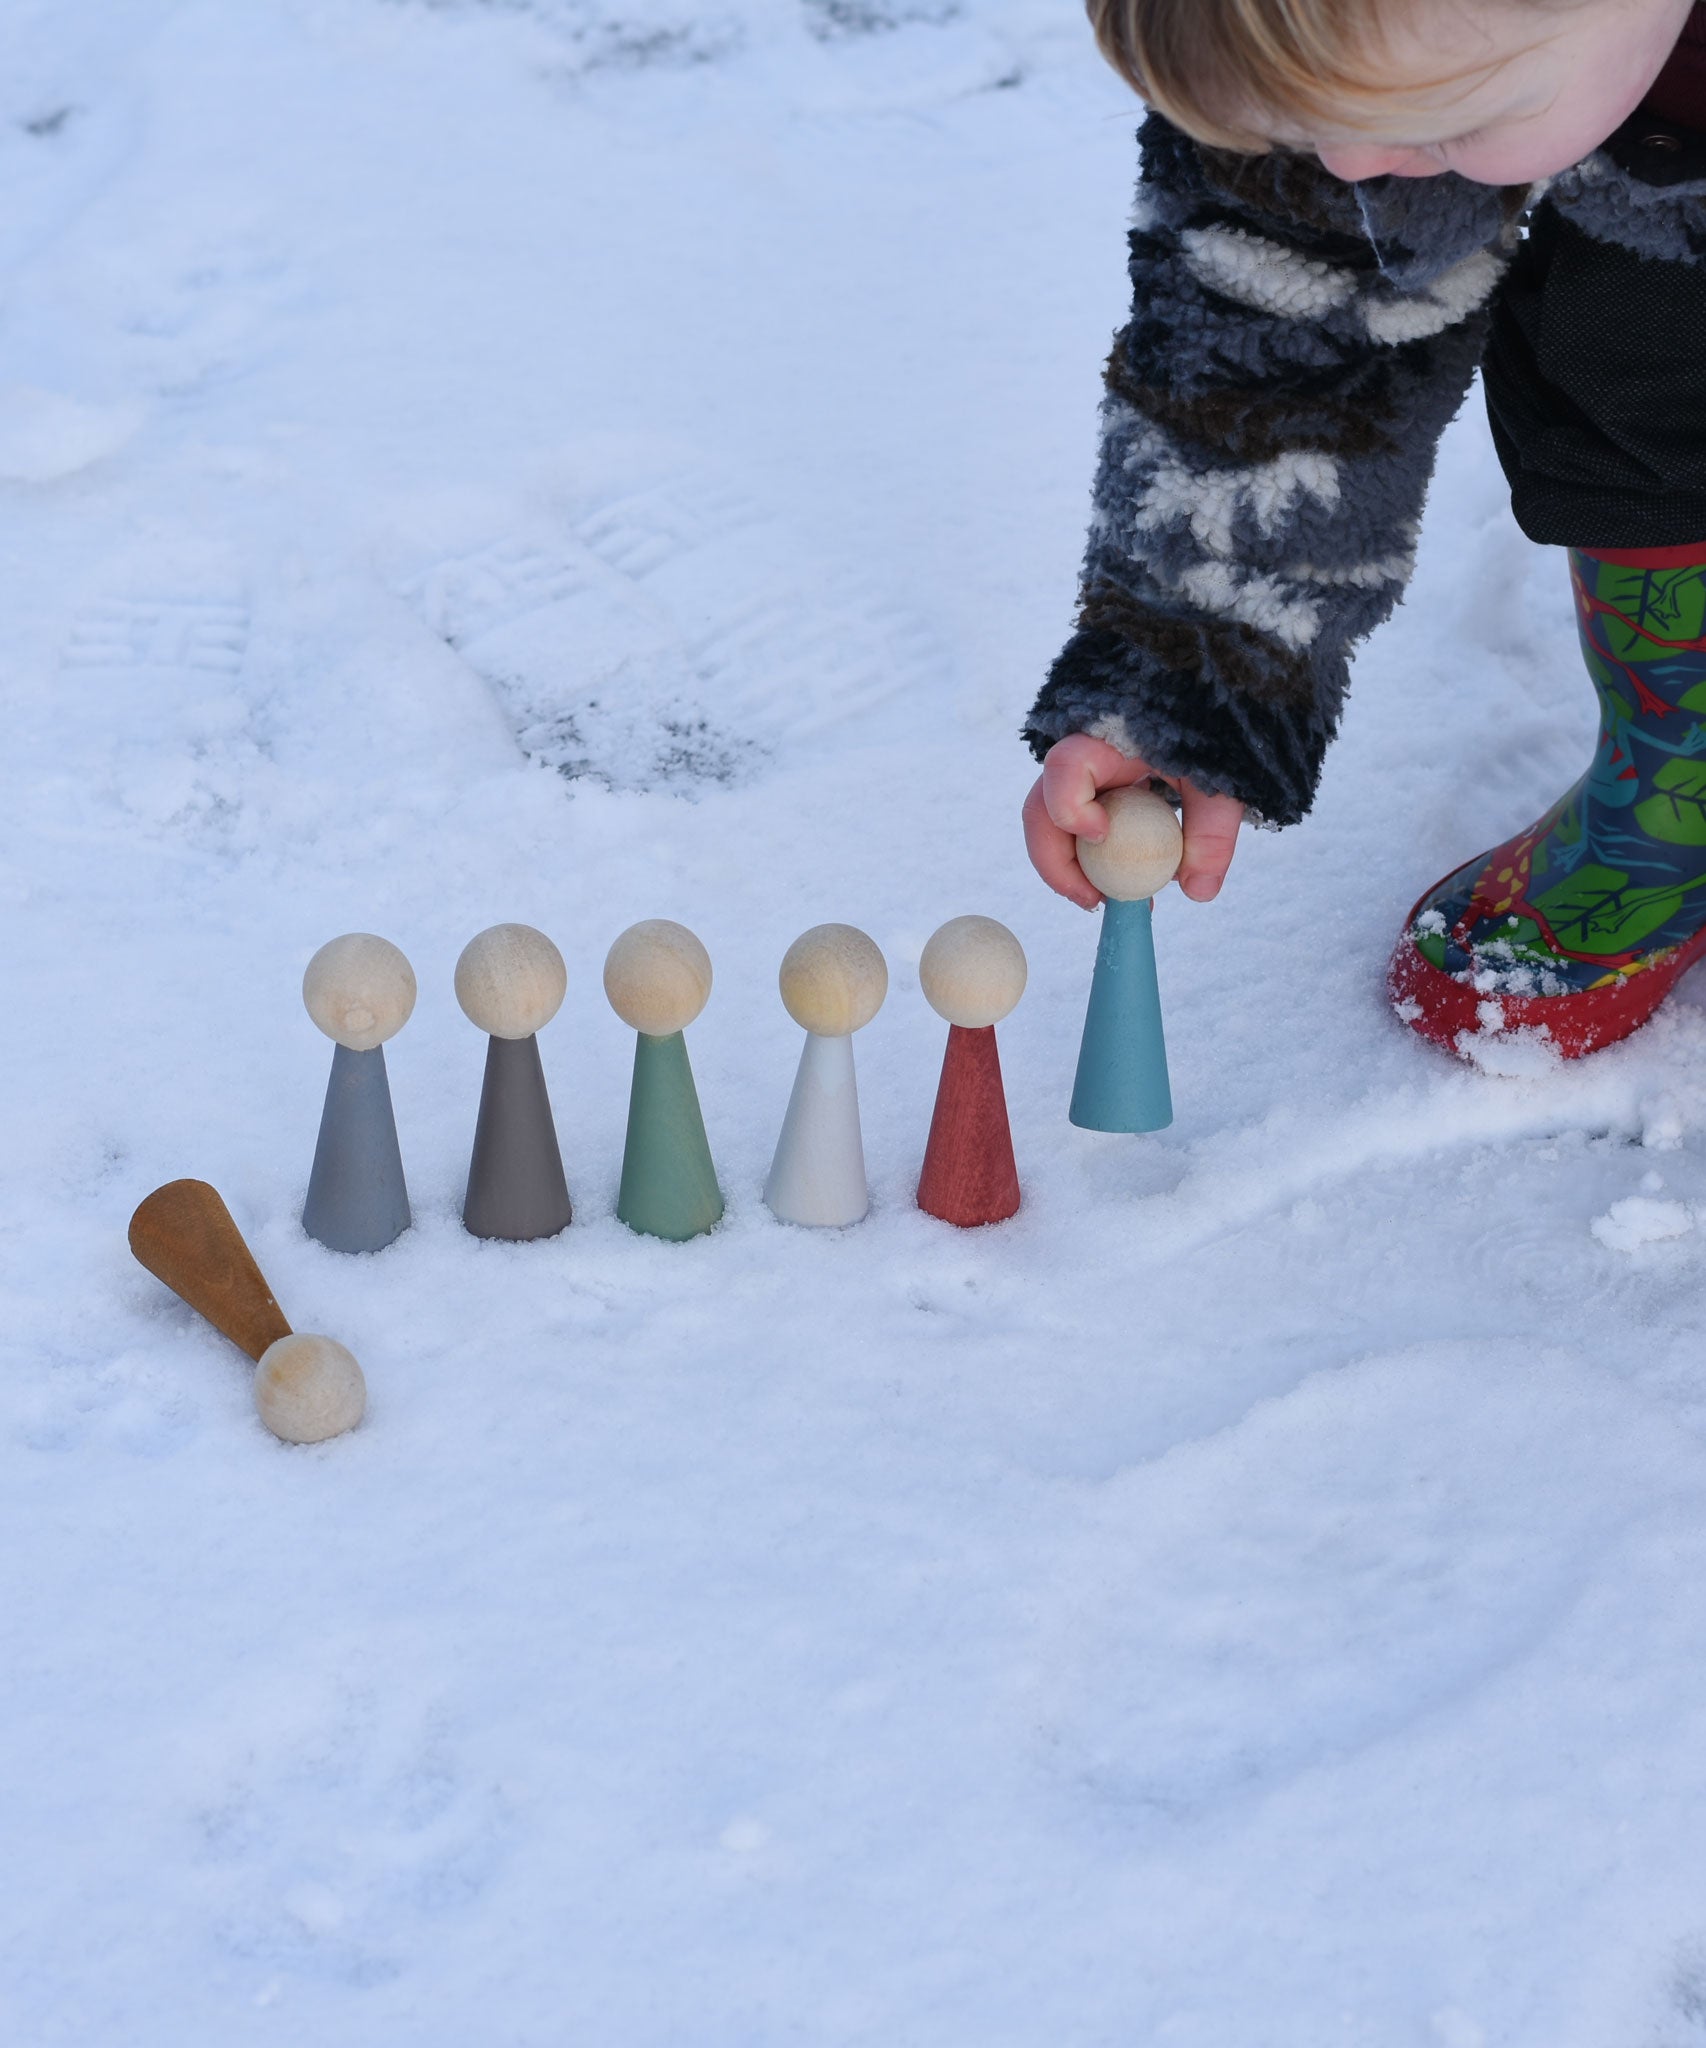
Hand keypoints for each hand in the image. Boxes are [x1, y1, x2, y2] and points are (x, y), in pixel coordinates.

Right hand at [1022, 733, 1244, 909]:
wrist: (1208, 704)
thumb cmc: (1209, 729)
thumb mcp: (1220, 778)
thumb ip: (1212, 831)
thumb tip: (1198, 892)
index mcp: (1106, 736)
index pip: (1064, 766)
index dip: (1069, 807)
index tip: (1102, 836)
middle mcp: (1081, 756)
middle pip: (1041, 810)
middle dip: (1058, 864)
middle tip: (1093, 902)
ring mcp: (1081, 778)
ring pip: (1051, 828)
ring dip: (1070, 870)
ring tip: (1107, 902)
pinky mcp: (1090, 795)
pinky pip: (1074, 832)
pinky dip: (1088, 862)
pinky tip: (1118, 885)